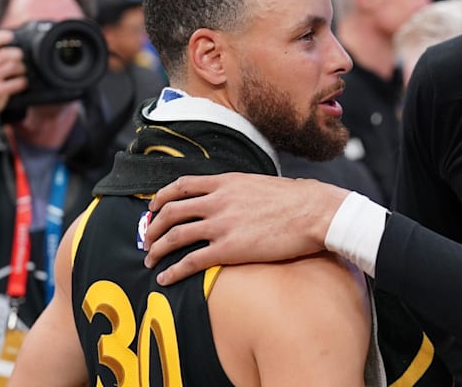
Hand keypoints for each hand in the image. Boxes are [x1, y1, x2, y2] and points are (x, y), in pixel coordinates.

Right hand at [0, 30, 26, 120]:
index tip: (10, 36)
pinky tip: (20, 82)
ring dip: (21, 67)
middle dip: (16, 54)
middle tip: (19, 56)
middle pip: (4, 54)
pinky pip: (17, 82)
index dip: (0, 37)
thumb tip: (4, 38)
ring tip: (20, 70)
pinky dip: (23, 81)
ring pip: (12, 66)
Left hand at [143, 173, 349, 284]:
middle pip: (170, 211)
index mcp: (226, 182)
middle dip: (153, 227)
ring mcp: (222, 224)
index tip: (153, 207)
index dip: (162, 197)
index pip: (181, 186)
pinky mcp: (229, 249)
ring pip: (174, 236)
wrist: (315, 212)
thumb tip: (237, 198)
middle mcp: (218, 201)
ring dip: (157, 249)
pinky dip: (173, 270)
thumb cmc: (297, 200)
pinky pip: (190, 261)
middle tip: (147, 239)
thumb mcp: (261, 184)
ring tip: (150, 260)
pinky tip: (165, 278)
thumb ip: (240, 190)